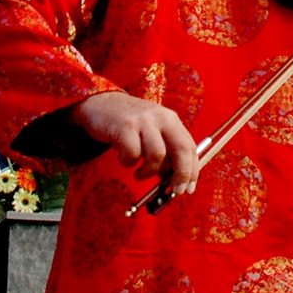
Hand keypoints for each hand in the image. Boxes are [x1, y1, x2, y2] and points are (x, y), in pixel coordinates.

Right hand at [70, 90, 199, 194]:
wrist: (100, 102)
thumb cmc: (129, 123)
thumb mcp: (152, 130)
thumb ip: (165, 149)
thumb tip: (173, 179)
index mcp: (171, 119)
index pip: (190, 146)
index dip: (192, 170)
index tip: (189, 188)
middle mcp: (161, 117)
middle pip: (181, 149)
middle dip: (181, 174)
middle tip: (174, 190)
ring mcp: (143, 121)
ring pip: (157, 155)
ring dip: (149, 171)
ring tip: (139, 173)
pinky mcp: (125, 126)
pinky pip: (133, 154)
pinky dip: (129, 162)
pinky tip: (124, 159)